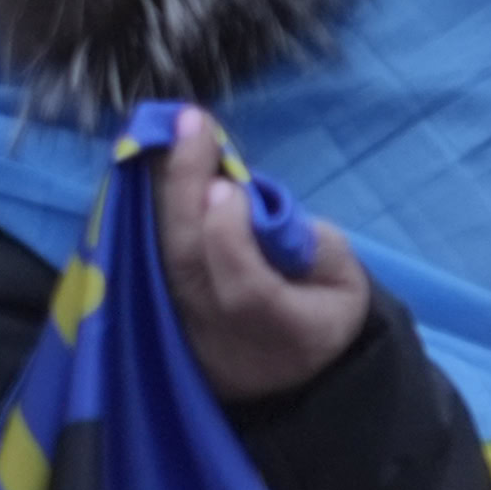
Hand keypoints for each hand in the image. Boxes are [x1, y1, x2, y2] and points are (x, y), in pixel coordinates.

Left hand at [155, 107, 375, 407]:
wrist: (291, 363)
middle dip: (185, 186)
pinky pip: (144, 254)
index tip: (230, 185)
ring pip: (158, 254)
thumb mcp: (346, 280)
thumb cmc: (324, 308)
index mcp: (285, 332)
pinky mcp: (156, 314)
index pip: (245, 289)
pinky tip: (153, 161)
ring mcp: (182, 328)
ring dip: (160, 188)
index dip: (230, 238)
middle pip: (188, 261)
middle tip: (190, 126)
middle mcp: (222, 334)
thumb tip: (254, 203)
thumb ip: (312, 244)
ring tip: (169, 131)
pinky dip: (149, 206)